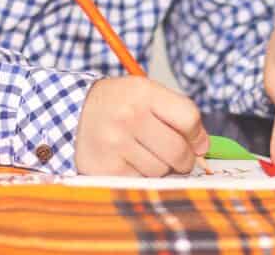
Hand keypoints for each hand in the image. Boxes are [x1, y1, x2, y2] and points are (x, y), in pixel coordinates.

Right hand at [74, 75, 207, 175]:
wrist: (72, 112)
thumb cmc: (117, 103)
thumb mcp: (145, 93)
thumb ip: (176, 112)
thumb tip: (203, 146)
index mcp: (143, 92)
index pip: (188, 117)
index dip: (198, 136)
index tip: (198, 144)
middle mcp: (128, 116)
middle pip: (178, 150)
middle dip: (184, 159)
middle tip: (178, 158)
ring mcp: (115, 144)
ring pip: (160, 170)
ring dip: (161, 168)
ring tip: (146, 155)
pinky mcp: (105, 169)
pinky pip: (140, 182)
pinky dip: (142, 177)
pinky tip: (131, 163)